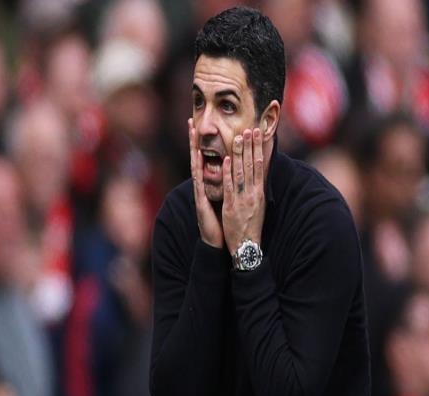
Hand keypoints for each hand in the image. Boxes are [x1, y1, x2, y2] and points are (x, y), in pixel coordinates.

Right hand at [189, 118, 223, 247]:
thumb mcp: (228, 199)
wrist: (219, 241)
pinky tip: (198, 156)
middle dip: (195, 139)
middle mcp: (203, 185)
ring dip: (194, 147)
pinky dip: (199, 168)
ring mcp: (200, 192)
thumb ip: (228, 186)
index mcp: (210, 184)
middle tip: (192, 121)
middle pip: (198, 157)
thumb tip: (236, 174)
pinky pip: (200, 181)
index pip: (207, 158)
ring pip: (196, 165)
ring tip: (191, 131)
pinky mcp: (200, 201)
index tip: (204, 126)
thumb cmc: (224, 221)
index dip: (205, 142)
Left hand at [222, 128, 264, 255]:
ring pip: (241, 172)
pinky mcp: (231, 206)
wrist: (247, 246)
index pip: (260, 166)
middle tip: (250, 128)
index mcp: (259, 193)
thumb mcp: (257, 206)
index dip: (258, 149)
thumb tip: (258, 176)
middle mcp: (252, 193)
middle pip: (252, 165)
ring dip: (239, 153)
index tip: (258, 134)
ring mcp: (242, 199)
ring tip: (238, 137)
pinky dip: (228, 172)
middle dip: (251, 146)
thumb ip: (256, 190)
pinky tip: (227, 159)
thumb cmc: (251, 226)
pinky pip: (229, 187)